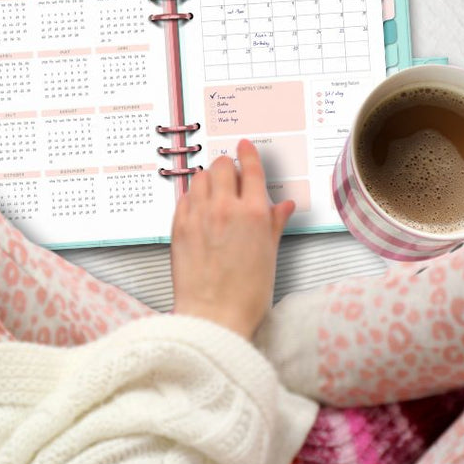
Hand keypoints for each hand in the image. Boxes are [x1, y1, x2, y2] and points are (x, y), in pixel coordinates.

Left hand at [171, 139, 294, 337]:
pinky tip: (198, 208)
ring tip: (214, 190)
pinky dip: (192, 196)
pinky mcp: (179, 226)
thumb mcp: (269, 255)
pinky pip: (184, 197)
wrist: (213, 317)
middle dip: (228, 166)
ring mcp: (199, 216)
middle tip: (230, 173)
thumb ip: (275, 223)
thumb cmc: (244, 295)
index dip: (248, 153)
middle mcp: (225, 209)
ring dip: (209, 178)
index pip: (251, 168)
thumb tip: (284, 206)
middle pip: (223, 165)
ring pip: (201, 177)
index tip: (245, 146)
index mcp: (253, 214)